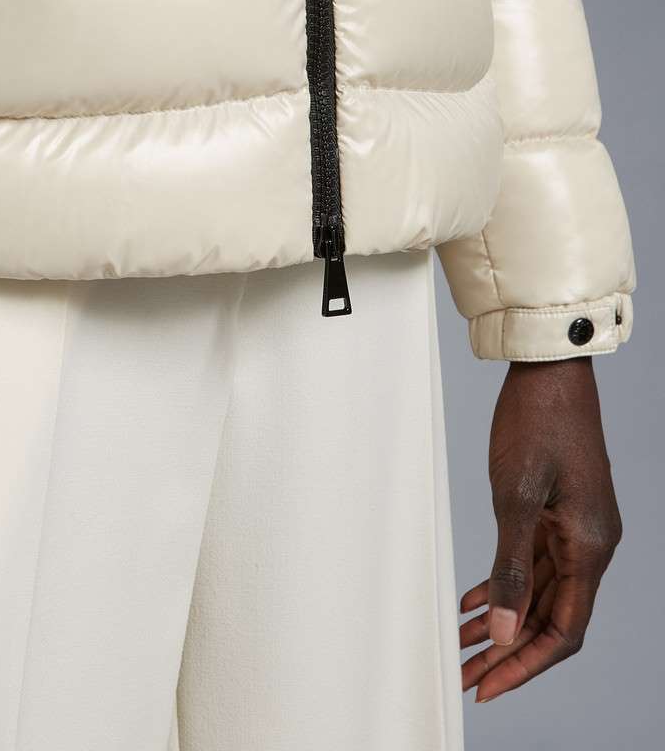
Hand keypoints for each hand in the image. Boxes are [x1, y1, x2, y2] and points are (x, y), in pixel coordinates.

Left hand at [460, 358, 621, 703]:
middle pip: (551, 618)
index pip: (562, 631)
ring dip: (505, 620)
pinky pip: (535, 563)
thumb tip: (505, 631)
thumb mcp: (515, 497)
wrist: (549, 369)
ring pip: (541, 593)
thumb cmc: (537, 420)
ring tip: (464, 643)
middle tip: (467, 674)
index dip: (525, 665)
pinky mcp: (560, 510)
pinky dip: (506, 585)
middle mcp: (590, 543)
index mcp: (589, 546)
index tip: (488, 686)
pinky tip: (477, 599)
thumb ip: (511, 568)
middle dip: (509, 651)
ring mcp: (576, 527)